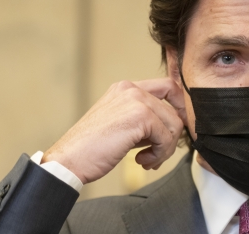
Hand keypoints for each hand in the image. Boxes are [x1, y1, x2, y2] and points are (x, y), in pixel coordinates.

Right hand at [42, 78, 185, 183]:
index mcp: (126, 88)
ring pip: (174, 125)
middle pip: (174, 110)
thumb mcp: (122, 124)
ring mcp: (137, 101)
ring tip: (148, 160)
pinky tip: (141, 161)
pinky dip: (159, 154)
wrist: (68, 161)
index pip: (169, 87)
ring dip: (165, 149)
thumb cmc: (91, 148)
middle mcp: (131, 89)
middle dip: (171, 137)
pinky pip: (167, 138)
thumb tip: (174, 127)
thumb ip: (145, 120)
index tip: (174, 130)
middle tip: (157, 154)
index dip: (179, 108)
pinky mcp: (141, 117)